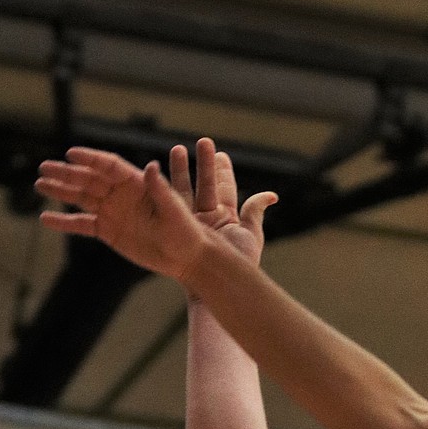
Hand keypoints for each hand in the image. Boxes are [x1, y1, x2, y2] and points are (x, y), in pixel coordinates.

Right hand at [36, 146, 206, 280]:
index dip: (90, 159)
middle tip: (44, 168)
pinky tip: (45, 219)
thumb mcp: (175, 211)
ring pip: (81, 198)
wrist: (186, 258)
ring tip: (39, 185)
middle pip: (89, 179)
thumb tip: (152, 165)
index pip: (109, 166)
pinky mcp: (108, 231)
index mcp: (137, 183)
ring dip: (61, 191)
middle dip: (67, 174)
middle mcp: (121, 194)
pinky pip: (82, 225)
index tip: (71, 154)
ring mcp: (112, 211)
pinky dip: (64, 222)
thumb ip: (161, 190)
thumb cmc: (186, 232)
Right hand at [169, 137, 277, 271]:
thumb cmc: (237, 264)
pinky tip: (155, 174)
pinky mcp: (177, 228)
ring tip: (177, 150)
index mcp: (225, 217)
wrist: (217, 284)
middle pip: (202, 185)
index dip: (221, 170)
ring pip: (184, 192)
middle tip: (198, 143)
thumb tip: (272, 195)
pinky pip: (169, 206)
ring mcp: (191, 223)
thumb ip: (255, 212)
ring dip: (180, 171)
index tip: (219, 152)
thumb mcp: (251, 235)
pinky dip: (162, 190)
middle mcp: (207, 218)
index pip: (223, 188)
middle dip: (200, 164)